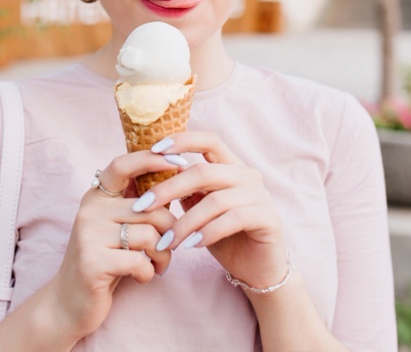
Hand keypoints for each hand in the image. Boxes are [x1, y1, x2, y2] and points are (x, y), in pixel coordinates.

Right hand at [45, 151, 181, 341]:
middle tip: (169, 249)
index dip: (152, 159)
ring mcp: (88, 235)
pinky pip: (139, 262)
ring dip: (163, 256)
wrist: (68, 303)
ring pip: (150, 236)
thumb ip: (140, 206)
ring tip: (158, 265)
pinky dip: (149, 273)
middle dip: (171, 232)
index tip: (180, 161)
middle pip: (152, 209)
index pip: (122, 165)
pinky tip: (143, 277)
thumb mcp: (119, 227)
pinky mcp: (92, 262)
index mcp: (97, 197)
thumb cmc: (105, 261)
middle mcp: (90, 210)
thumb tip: (178, 179)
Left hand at [132, 131, 288, 290]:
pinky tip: (192, 245)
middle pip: (203, 172)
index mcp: (231, 166)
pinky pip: (233, 220)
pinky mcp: (267, 218)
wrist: (257, 269)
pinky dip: (208, 232)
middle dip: (168, 189)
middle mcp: (247, 175)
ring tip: (166, 241)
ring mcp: (260, 195)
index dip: (182, 140)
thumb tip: (153, 176)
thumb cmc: (224, 238)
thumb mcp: (200, 211)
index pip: (208, 140)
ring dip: (185, 223)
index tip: (154, 150)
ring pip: (215, 201)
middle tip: (142, 208)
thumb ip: (186, 192)